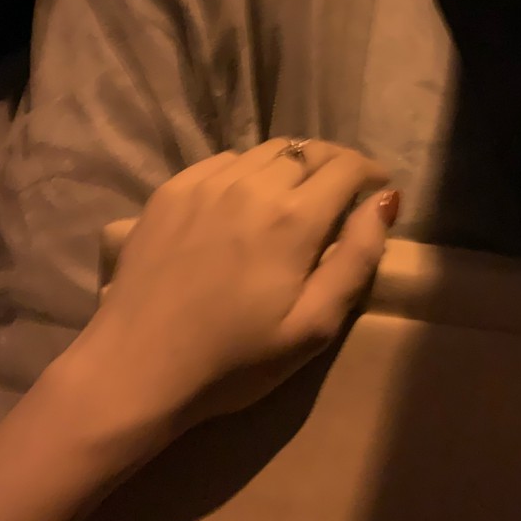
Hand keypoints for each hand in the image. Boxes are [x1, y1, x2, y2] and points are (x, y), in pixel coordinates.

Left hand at [81, 138, 396, 420]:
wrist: (137, 369)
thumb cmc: (235, 361)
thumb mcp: (313, 326)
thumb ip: (356, 259)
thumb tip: (384, 203)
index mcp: (293, 218)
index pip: (345, 168)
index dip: (369, 172)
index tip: (377, 187)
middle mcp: (250, 185)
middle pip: (307, 151)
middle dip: (335, 164)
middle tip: (343, 189)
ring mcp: (204, 184)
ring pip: (265, 152)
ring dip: (292, 165)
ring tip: (297, 192)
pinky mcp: (170, 190)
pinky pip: (224, 162)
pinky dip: (248, 171)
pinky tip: (244, 199)